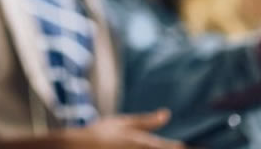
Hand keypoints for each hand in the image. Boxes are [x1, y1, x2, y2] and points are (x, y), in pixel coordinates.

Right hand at [63, 110, 183, 147]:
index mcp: (143, 143)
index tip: (182, 145)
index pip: (170, 147)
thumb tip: (167, 114)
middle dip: (168, 146)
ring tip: (156, 144)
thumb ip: (147, 121)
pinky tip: (139, 147)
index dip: (178, 147)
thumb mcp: (123, 123)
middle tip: (177, 144)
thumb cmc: (101, 133)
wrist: (78, 146)